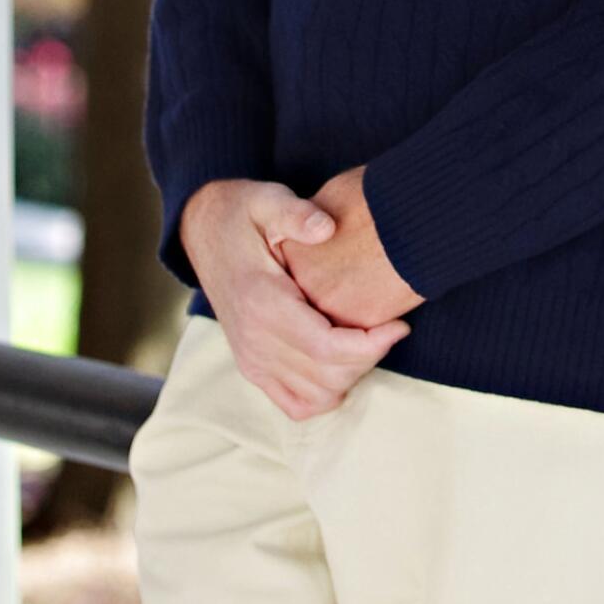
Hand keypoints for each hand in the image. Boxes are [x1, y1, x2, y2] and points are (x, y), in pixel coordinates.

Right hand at [178, 177, 411, 422]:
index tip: (399, 324)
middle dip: (369, 358)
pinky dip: (325, 393)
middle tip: (389, 326)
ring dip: (350, 375)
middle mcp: (254, 342)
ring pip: (316, 397)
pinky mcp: (252, 367)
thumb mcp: (267, 200)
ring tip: (368, 340)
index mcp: (262, 304)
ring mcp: (251, 360)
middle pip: (327, 378)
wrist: (204, 231)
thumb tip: (327, 228)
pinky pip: (295, 404)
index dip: (370, 345)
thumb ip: (296, 213)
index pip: (326, 349)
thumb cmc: (243, 214)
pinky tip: (342, 361)